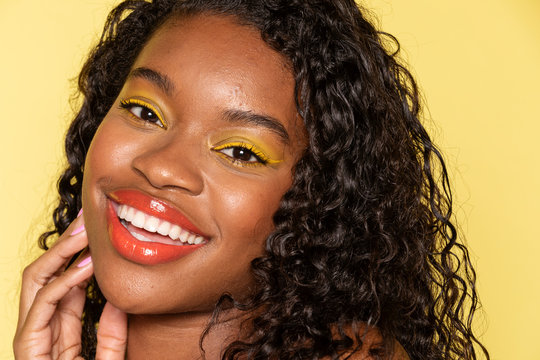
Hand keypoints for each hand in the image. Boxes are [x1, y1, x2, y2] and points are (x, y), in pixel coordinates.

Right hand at [13, 213, 127, 358]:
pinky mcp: (28, 351)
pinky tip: (87, 267)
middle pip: (43, 276)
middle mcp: (40, 332)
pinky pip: (42, 308)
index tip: (98, 232)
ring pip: (34, 283)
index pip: (64, 286)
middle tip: (87, 218)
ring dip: (60, 253)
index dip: (78, 256)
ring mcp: (31, 340)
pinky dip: (64, 283)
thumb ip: (112, 335)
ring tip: (86, 232)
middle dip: (64, 245)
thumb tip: (118, 302)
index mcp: (58, 333)